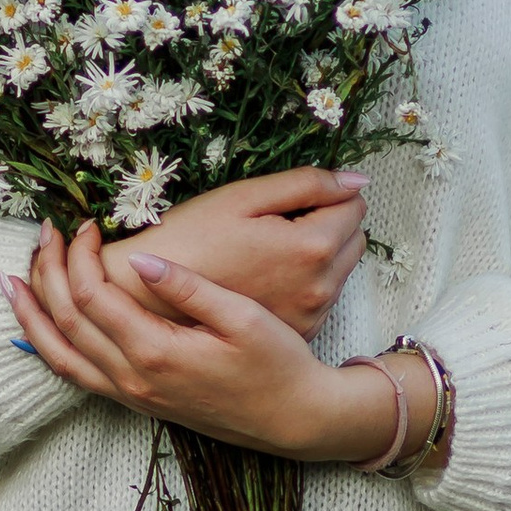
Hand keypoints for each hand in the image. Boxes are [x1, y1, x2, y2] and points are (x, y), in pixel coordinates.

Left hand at [10, 221, 401, 464]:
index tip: (82, 222)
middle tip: (42, 234)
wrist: (293, 419)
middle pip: (65, 321)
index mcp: (156, 352)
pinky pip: (77, 376)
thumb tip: (138, 256)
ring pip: (60, 356)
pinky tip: (42, 327)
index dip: (77, 254)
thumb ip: (187, 287)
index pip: (91, 296)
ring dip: (32, 317)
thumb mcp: (242, 317)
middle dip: (46, 274)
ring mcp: (132, 396)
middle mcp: (134, 379)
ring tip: (11, 283)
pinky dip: (50, 348)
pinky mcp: (137, 402)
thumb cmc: (277, 364)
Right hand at [97, 167, 366, 339]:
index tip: (287, 200)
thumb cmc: (193, 238)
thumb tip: (357, 181)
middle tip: (278, 222)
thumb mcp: (245, 197)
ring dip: (320, 253)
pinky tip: (268, 276)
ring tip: (269, 250)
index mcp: (311, 247)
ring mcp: (310, 313)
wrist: (153, 297)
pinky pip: (322, 296)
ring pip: (341, 269)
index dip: (324, 194)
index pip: (354, 204)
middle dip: (329, 223)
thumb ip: (307, 184)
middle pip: (354, 238)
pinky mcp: (297, 330)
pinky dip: (306, 282)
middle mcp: (320, 286)